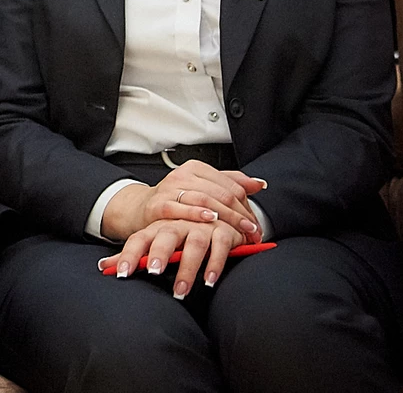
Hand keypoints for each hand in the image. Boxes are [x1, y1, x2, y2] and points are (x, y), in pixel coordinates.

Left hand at [98, 216, 246, 298]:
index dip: (129, 254)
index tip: (122, 273)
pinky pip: (220, 246)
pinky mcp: (223, 231)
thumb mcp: (157, 240)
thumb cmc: (180, 232)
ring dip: (188, 269)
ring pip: (194, 245)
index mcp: (158, 228)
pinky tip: (209, 281)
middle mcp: (178, 225)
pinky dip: (215, 264)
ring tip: (180, 291)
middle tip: (153, 272)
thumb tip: (102, 266)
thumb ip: (134, 254)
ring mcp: (201, 227)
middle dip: (159, 254)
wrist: (216, 211)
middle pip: (166, 237)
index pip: (139, 239)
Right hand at [100, 161, 266, 242]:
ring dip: (226, 219)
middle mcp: (182, 175)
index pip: (231, 185)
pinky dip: (197, 214)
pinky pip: (181, 208)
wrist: (144, 208)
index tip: (256, 226)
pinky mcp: (158, 204)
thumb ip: (230, 183)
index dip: (248, 207)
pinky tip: (210, 220)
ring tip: (240, 234)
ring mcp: (169, 189)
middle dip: (241, 217)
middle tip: (253, 234)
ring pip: (205, 200)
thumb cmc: (177, 199)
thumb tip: (259, 184)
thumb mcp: (203, 188)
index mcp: (196, 168)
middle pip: (221, 194)